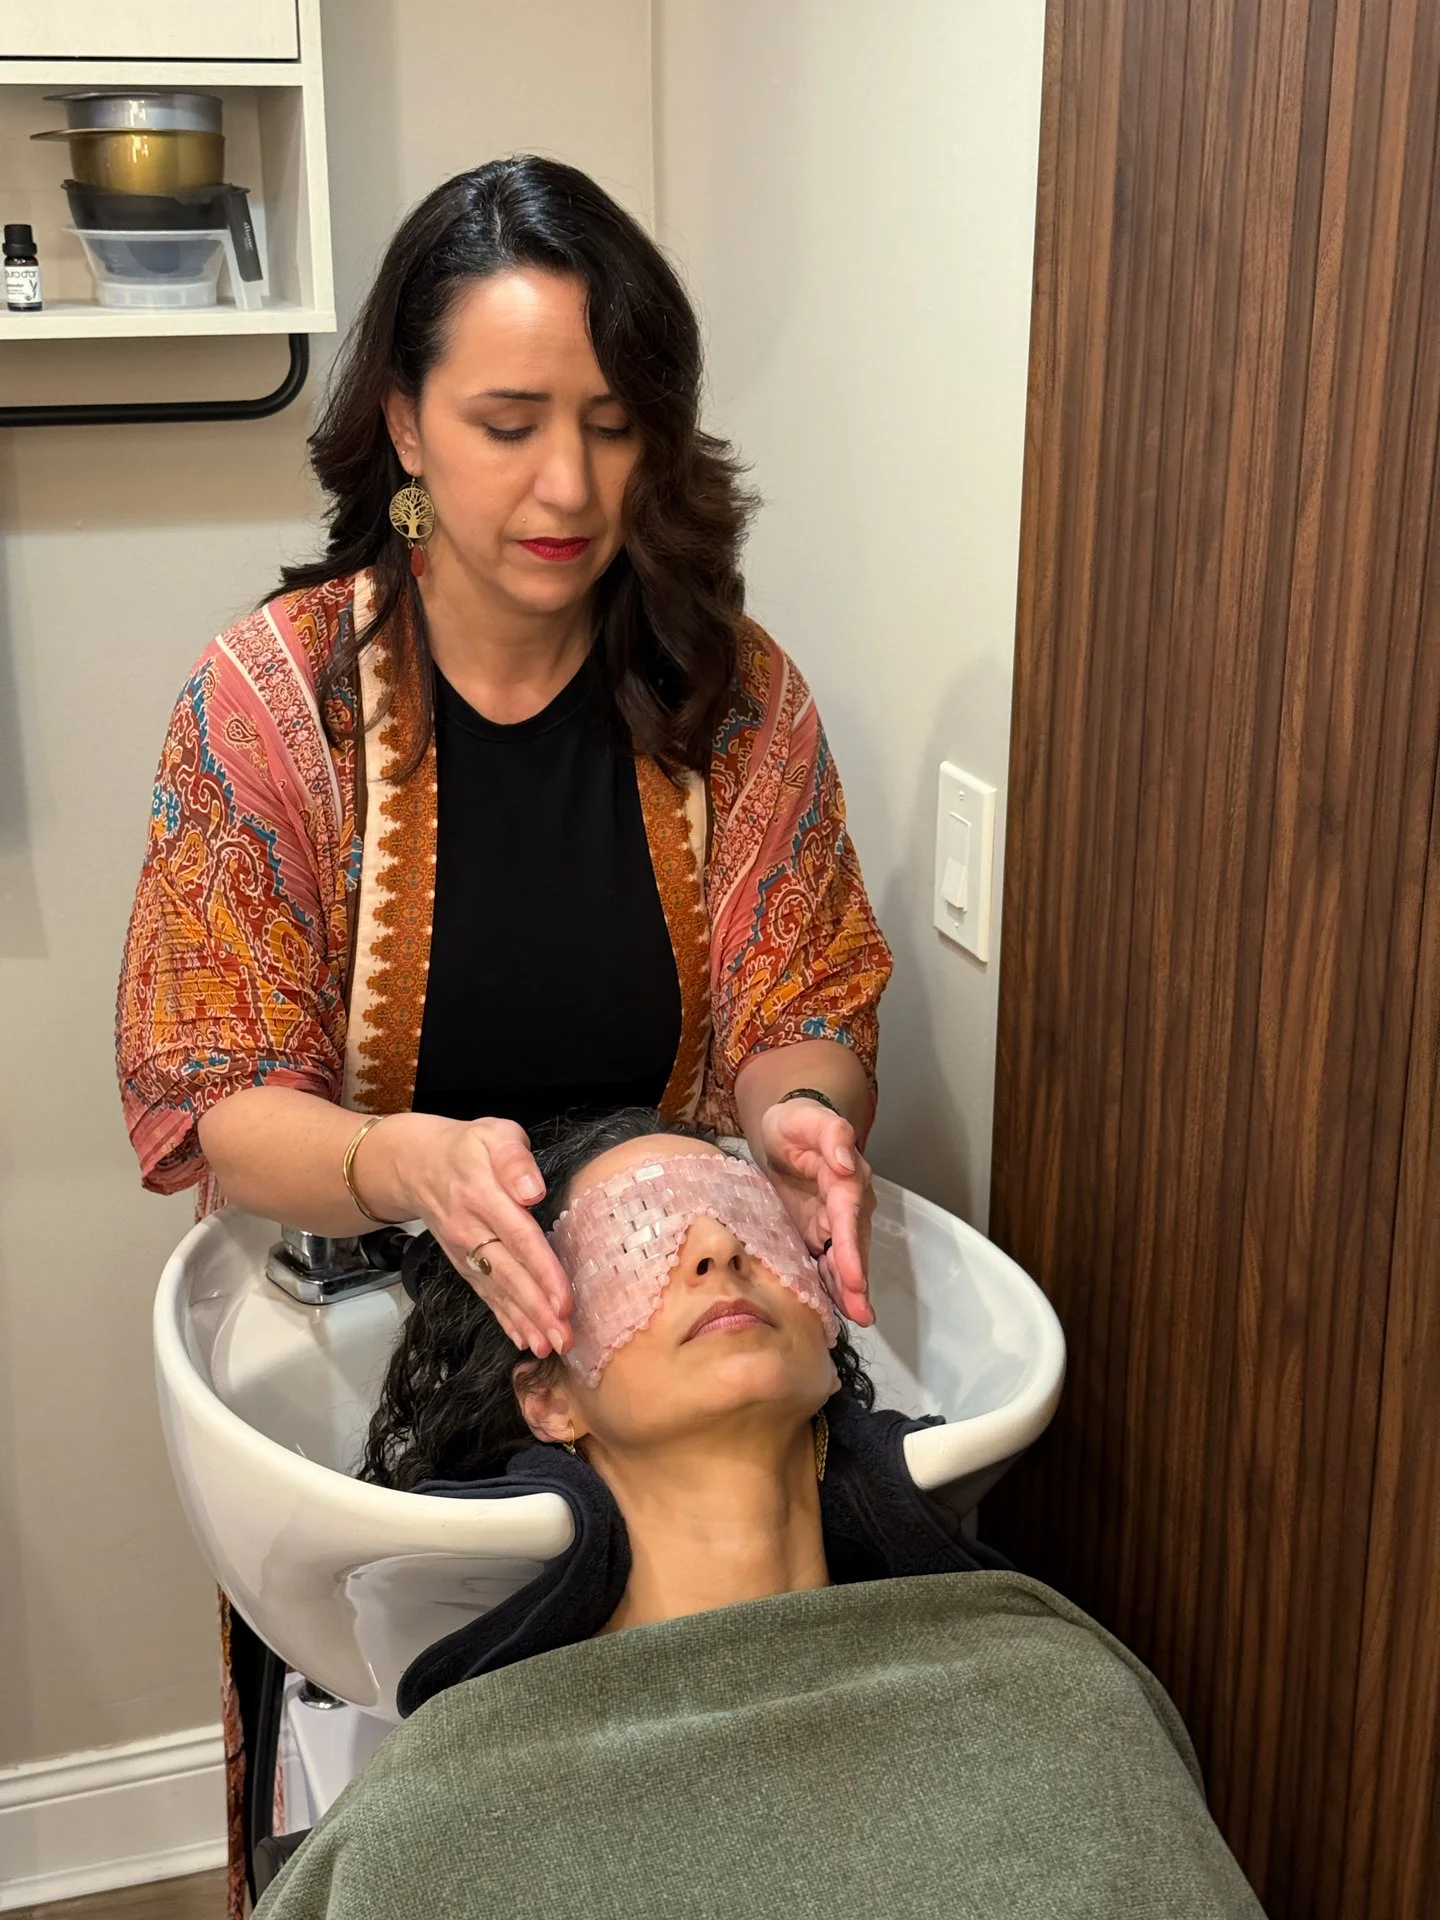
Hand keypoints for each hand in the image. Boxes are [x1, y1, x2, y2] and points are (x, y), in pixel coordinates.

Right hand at [373, 1112, 572, 1355]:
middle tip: (565, 1338)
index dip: (543, 1271)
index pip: (518, 1237)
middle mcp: (470, 1229)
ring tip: (550, 1347)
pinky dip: (505, 1319)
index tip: (565, 1299)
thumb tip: (532, 1192)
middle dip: (537, 1309)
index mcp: (482, 1194)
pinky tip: (525, 1339)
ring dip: (524, 1321)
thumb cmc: (469, 1146)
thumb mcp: (494, 1133)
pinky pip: (485, 1294)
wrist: (415, 1164)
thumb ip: (514, 1159)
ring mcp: (463, 1252)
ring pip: (497, 1290)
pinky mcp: (462, 1264)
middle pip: (508, 1274)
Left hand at [758, 1098, 874, 1325]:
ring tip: (856, 1319)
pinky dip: (832, 1286)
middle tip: (861, 1313)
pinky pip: (828, 1261)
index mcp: (846, 1179)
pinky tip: (835, 1310)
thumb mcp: (807, 1118)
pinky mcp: (820, 1232)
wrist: (784, 1130)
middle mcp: (848, 1204)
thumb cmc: (796, 1123)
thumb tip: (846, 1161)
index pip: (850, 1217)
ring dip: (849, 1290)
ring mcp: (835, 1221)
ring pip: (845, 1259)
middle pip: (854, 1245)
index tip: (855, 1278)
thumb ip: (830, 1133)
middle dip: (856, 1279)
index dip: (852, 1249)